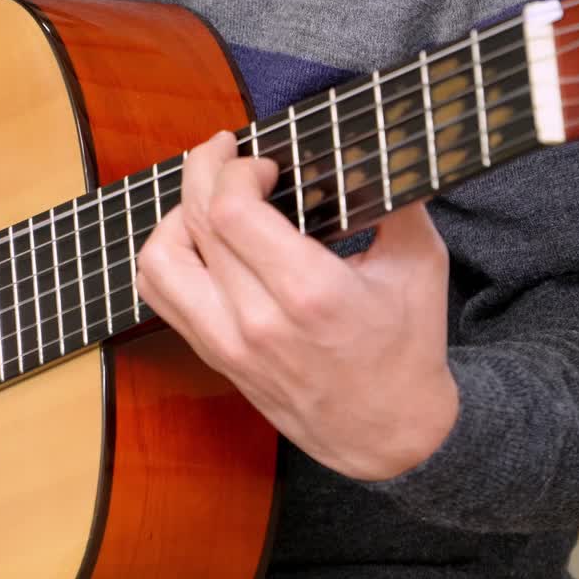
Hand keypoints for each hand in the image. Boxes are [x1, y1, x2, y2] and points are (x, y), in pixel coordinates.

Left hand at [136, 132, 457, 481]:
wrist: (386, 435)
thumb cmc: (406, 348)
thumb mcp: (419, 263)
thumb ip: (394, 197)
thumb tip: (366, 143)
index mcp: (308, 293)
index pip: (230, 213)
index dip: (234, 171)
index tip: (262, 162)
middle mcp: (256, 321)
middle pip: (193, 225)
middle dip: (202, 171)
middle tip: (224, 150)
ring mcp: (227, 343)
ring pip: (159, 262)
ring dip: (174, 216)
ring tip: (205, 198)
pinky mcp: (215, 357)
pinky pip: (161, 297)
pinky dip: (168, 257)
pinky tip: (197, 240)